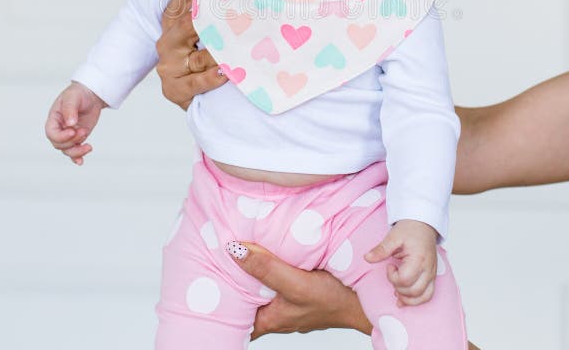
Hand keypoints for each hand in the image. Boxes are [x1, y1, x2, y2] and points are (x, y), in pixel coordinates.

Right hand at [44, 81, 105, 164]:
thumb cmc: (78, 93)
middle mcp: (60, 129)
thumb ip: (70, 109)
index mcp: (54, 119)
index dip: (61, 136)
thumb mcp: (73, 97)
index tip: (73, 131)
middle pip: (59, 144)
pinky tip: (81, 162)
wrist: (91, 94)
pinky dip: (77, 157)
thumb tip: (70, 123)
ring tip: (88, 146)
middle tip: (83, 131)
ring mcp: (69, 134)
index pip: (51, 133)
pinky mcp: (78, 137)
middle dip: (72, 142)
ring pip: (67, 150)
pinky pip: (74, 151)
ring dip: (77, 151)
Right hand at [156, 0, 226, 109]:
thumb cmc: (205, 57)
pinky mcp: (174, 88)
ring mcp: (169, 65)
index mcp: (173, 20)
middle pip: (188, 23)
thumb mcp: (207, 28)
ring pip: (197, 56)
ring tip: (238, 50)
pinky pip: (195, 82)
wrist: (196, 96)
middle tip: (237, 12)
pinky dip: (211, 78)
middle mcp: (168, 40)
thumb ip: (214, 7)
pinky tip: (226, 73)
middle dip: (212, 18)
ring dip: (220, 53)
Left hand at [227, 241, 371, 337]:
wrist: (367, 297)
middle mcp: (275, 313)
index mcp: (268, 319)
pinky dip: (270, 266)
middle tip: (215, 256)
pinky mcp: (300, 290)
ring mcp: (288, 302)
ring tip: (237, 248)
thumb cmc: (335, 300)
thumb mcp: (297, 284)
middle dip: (232, 281)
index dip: (216, 302)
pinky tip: (268, 250)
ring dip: (252, 272)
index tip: (202, 281)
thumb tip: (235, 250)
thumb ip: (267, 268)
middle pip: (245, 298)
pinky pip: (277, 278)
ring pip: (261, 287)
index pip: (232, 317)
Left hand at [364, 219, 438, 305]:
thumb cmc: (409, 229)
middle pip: (414, 291)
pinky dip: (417, 300)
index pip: (405, 279)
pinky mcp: (432, 276)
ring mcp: (432, 274)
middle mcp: (428, 269)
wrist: (423, 224)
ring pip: (423, 297)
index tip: (389, 266)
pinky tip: (404, 298)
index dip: (392, 277)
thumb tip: (366, 258)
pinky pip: (428, 295)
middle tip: (393, 275)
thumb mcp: (393, 236)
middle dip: (399, 288)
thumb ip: (381, 249)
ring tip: (397, 290)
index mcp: (418, 258)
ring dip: (408, 298)